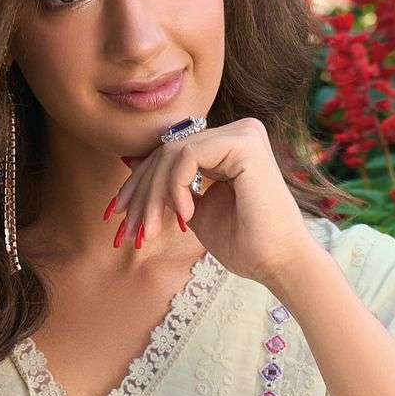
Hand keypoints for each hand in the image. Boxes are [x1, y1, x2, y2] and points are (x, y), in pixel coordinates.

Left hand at [109, 116, 316, 288]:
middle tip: (129, 229)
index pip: (170, 152)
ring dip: (153, 196)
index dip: (139, 183)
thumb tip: (128, 159)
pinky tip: (186, 216)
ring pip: (172, 153)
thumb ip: (167, 185)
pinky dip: (175, 188)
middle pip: (167, 150)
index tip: (118, 214)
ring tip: (152, 230)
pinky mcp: (244, 143)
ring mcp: (243, 133)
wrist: (276, 264)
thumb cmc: (242, 243)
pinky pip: (187, 156)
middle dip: (140, 192)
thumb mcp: (191, 209)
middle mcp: (238, 131)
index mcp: (228, 144)